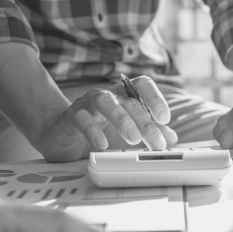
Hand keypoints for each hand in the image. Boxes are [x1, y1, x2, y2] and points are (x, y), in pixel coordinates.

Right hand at [36, 76, 178, 161]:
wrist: (60, 135)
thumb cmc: (98, 131)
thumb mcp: (127, 134)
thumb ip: (149, 132)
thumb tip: (172, 137)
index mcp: (123, 96)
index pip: (142, 86)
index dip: (155, 98)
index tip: (165, 118)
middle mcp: (107, 95)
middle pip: (129, 101)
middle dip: (146, 122)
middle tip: (157, 143)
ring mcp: (87, 104)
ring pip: (105, 102)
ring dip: (122, 119)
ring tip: (133, 139)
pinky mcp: (71, 117)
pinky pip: (81, 119)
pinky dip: (93, 131)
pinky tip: (102, 145)